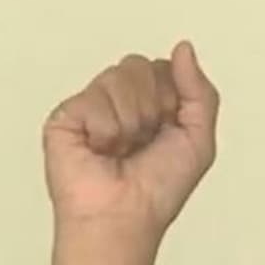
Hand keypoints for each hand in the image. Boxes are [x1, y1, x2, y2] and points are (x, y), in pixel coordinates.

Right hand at [42, 41, 219, 264]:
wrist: (126, 216)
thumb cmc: (158, 188)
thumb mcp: (198, 138)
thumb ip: (199, 91)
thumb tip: (183, 48)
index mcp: (151, 102)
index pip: (165, 67)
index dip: (172, 99)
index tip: (167, 131)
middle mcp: (119, 100)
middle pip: (140, 65)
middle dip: (151, 107)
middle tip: (142, 142)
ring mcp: (91, 106)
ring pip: (118, 77)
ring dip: (130, 121)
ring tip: (121, 148)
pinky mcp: (65, 116)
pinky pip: (93, 99)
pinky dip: (105, 130)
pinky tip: (99, 150)